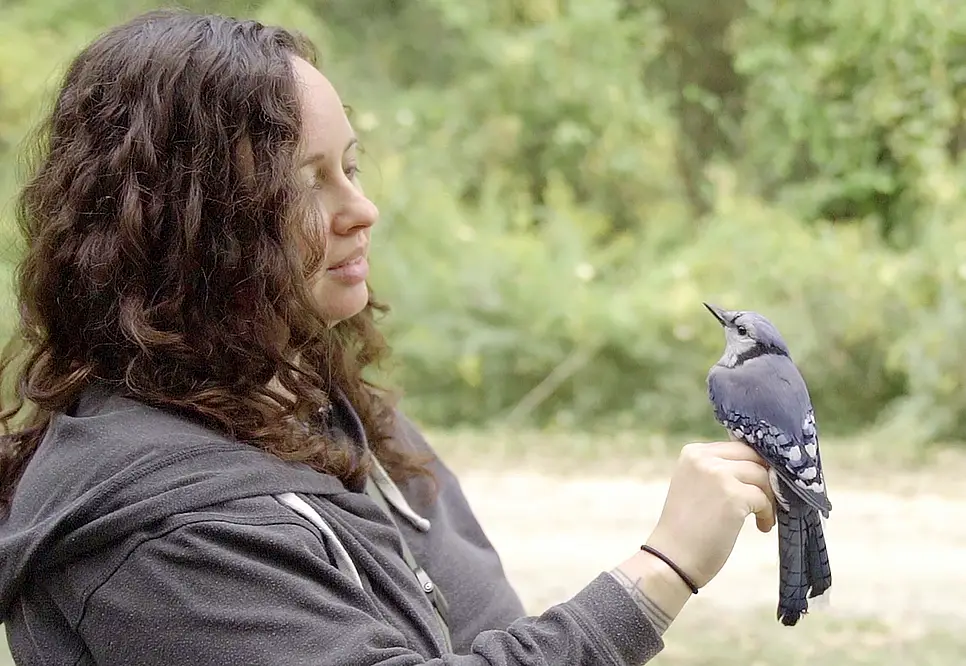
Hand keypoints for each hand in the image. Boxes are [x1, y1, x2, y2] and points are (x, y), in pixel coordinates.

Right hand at [644, 441, 775, 589]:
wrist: (672, 559)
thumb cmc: (687, 528)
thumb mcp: (696, 486)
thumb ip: (719, 470)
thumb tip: (761, 466)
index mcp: (693, 453)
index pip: (738, 447)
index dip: (754, 466)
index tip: (758, 487)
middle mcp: (704, 458)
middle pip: (753, 457)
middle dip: (765, 479)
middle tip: (766, 502)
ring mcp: (718, 475)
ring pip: (762, 476)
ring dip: (768, 498)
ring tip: (762, 518)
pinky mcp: (733, 496)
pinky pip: (764, 498)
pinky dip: (768, 514)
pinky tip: (760, 526)